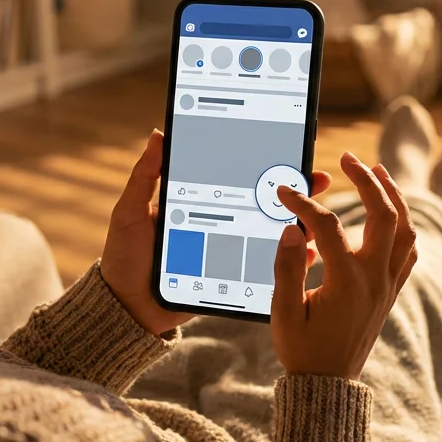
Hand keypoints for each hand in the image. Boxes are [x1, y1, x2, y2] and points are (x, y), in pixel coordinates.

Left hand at [101, 129, 331, 336]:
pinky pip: (265, 266)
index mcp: (198, 201)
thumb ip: (145, 177)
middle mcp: (219, 222)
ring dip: (297, 222)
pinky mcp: (233, 276)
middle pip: (261, 201)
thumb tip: (159, 133)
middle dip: (292, 189)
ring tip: (317, 213)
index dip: (261, 162)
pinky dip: (288, 260)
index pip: (235, 175)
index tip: (286, 147)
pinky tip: (307, 253)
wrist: (127, 308)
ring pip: (269, 232)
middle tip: (317, 178)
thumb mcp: (131, 212)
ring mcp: (228, 250)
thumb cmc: (124, 257)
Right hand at [270, 152, 417, 380]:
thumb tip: (291, 228)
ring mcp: (387, 285)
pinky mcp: (390, 293)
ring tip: (377, 172)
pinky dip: (402, 227)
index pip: (327, 226)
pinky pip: (408, 252)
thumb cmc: (303, 350)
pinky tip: (390, 215)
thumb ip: (287, 267)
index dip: (303, 204)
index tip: (284, 192)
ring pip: (406, 230)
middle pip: (384, 214)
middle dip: (368, 180)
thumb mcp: (284, 312)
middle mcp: (375, 279)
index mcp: (347, 281)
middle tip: (350, 158)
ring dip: (394, 197)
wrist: (329, 385)